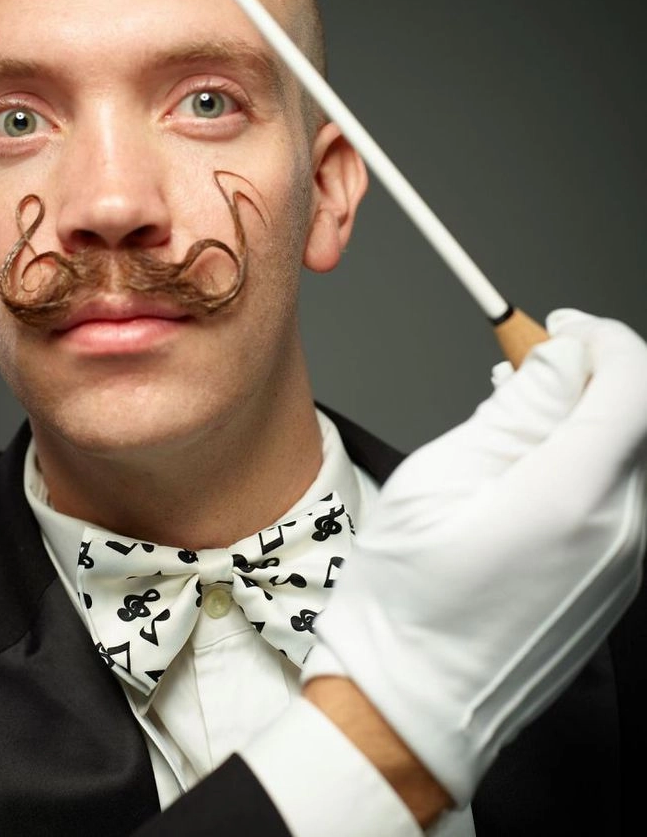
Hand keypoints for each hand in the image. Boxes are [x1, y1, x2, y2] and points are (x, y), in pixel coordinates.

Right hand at [303, 309, 646, 805]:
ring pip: (627, 454)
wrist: (414, 705)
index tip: (559, 328)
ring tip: (511, 419)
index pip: (632, 381)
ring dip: (582, 418)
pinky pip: (619, 496)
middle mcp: (622, 530)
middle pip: (637, 415)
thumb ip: (517, 410)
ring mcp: (627, 562)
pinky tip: (524, 470)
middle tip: (522, 367)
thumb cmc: (411, 598)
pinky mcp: (616, 582)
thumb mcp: (442, 477)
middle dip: (588, 374)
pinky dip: (584, 461)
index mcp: (576, 496)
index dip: (600, 339)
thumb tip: (561, 357)